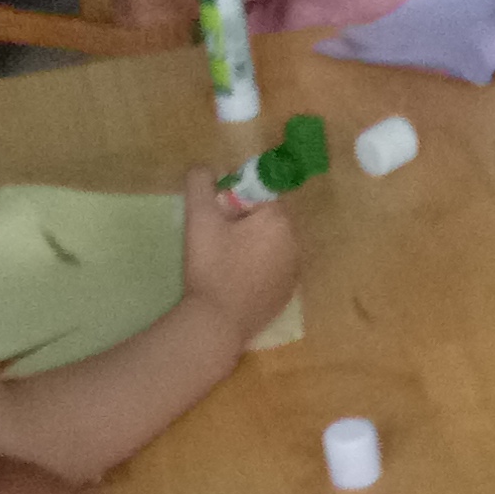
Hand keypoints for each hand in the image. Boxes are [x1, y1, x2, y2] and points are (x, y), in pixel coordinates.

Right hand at [178, 165, 297, 339]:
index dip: (237, 200)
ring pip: (272, 244)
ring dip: (253, 245)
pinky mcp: (287, 294)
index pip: (261, 193)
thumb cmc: (211, 267)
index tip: (218, 215)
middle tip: (219, 239)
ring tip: (227, 261)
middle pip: (268, 219)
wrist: (218, 323)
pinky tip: (237, 280)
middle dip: (246, 222)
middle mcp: (295, 242)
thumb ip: (200, 183)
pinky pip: (273, 269)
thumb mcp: (199, 217)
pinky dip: (259, 268)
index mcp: (278, 220)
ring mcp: (294, 271)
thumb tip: (206, 170)